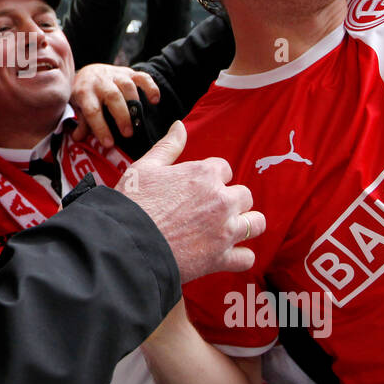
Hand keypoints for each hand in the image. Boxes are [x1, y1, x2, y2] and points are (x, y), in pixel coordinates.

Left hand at [70, 63, 160, 144]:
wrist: (88, 73)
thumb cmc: (84, 96)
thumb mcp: (78, 108)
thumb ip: (82, 124)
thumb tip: (78, 138)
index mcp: (84, 92)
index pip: (92, 111)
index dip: (101, 128)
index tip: (109, 144)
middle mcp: (99, 81)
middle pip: (112, 97)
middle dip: (121, 116)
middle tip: (127, 134)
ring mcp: (115, 75)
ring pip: (127, 86)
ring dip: (135, 104)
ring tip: (138, 122)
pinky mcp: (128, 72)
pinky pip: (142, 77)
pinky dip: (151, 87)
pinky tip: (155, 100)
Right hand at [116, 121, 262, 282]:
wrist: (127, 244)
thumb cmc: (133, 204)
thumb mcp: (145, 168)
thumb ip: (168, 146)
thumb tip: (180, 126)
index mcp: (204, 174)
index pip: (224, 169)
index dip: (212, 178)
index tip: (198, 188)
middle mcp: (221, 200)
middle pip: (244, 195)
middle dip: (232, 200)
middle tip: (211, 209)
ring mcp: (224, 230)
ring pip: (256, 223)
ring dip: (245, 224)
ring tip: (229, 229)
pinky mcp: (221, 258)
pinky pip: (247, 257)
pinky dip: (240, 256)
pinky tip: (229, 254)